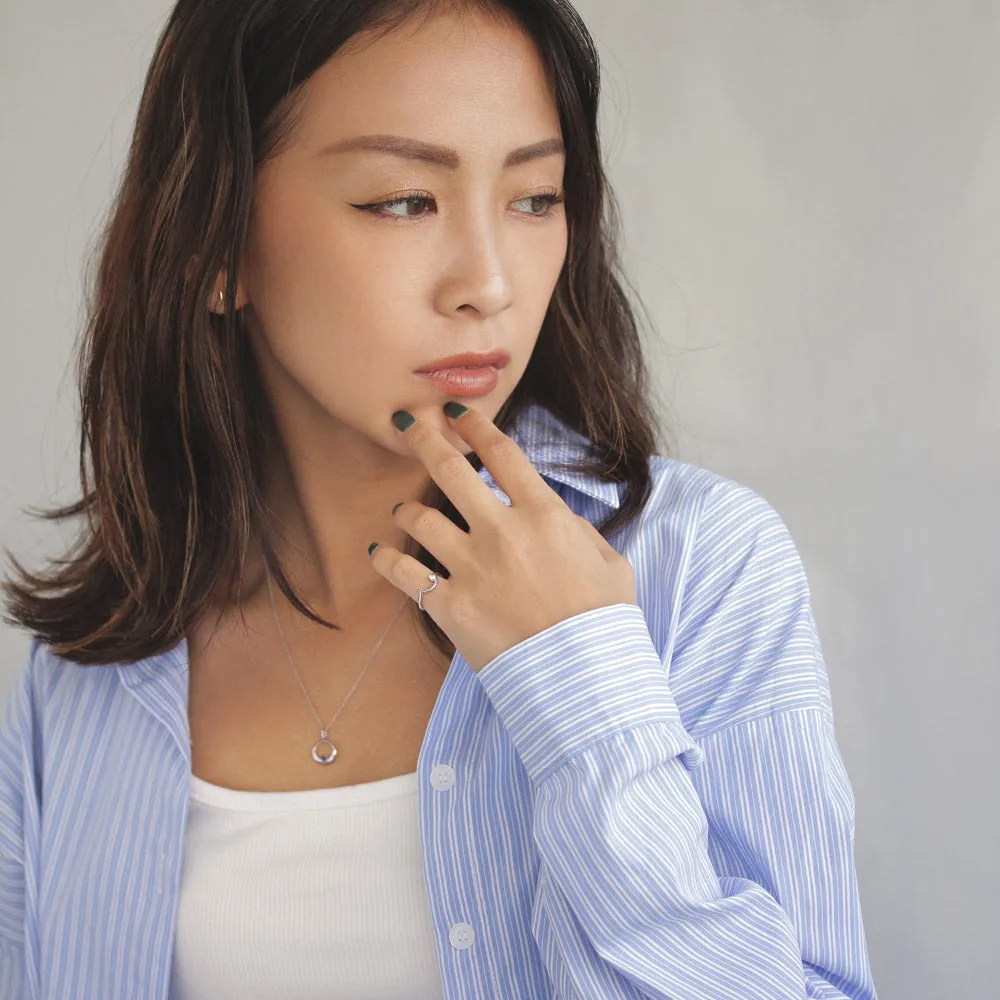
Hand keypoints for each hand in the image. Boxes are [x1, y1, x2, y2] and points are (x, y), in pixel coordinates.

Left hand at [368, 403, 637, 672]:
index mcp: (545, 515)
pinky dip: (387, 560)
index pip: (503, 454)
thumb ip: (578, 532)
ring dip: (407, 508)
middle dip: (424, 438)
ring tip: (404, 509)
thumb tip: (558, 519)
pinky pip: (404, 573)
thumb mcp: (610, 563)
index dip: (476, 427)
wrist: (585, 679)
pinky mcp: (450, 606)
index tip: (457, 413)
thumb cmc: (604, 622)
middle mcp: (503, 532)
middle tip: (408, 423)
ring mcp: (472, 568)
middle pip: (451, 470)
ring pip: (420, 518)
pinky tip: (380, 553)